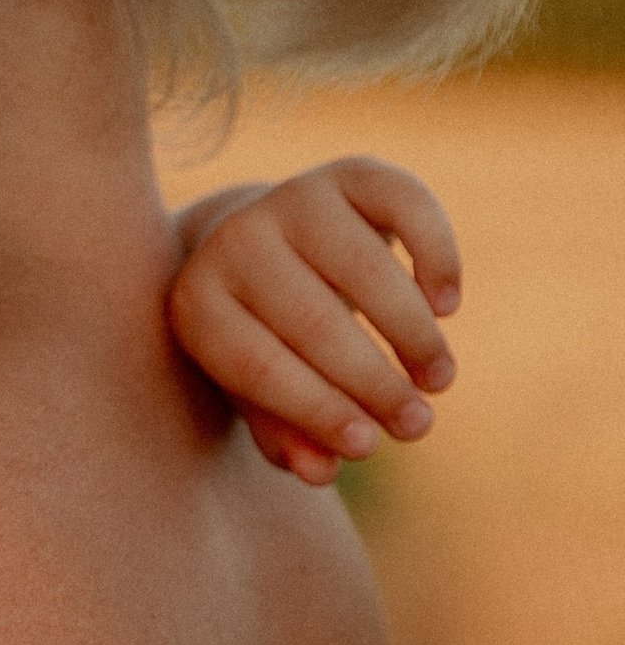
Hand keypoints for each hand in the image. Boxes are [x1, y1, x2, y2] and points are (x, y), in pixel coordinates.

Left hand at [167, 160, 460, 485]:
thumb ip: (283, 434)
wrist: (266, 243)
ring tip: (437, 380)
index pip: (254, 364)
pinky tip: (447, 304)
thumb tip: (322, 472)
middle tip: (418, 425)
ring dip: (411, 333)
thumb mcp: (259, 390)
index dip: (314, 411)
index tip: (367, 446)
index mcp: (198, 303)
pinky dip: (436, 255)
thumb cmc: (264, 338)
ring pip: (364, 268)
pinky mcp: (349, 172)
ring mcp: (292, 199)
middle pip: (312, 320)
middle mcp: (236, 242)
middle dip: (372, 382)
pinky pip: (406, 205)